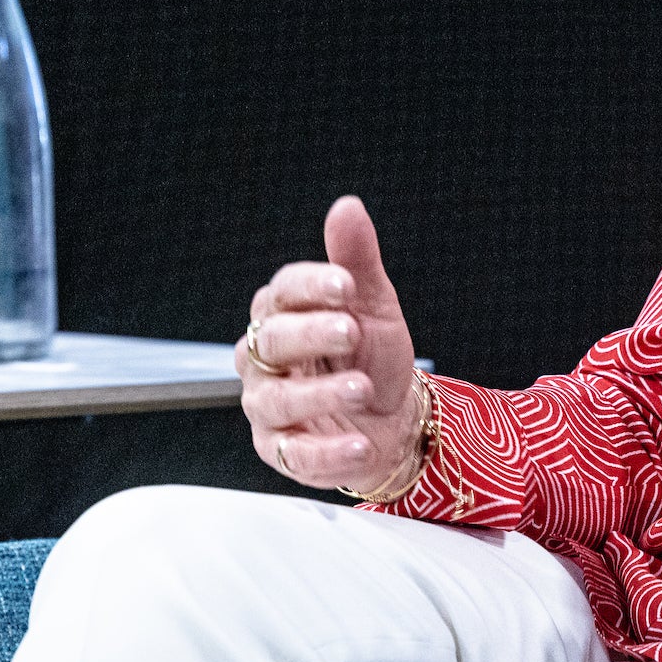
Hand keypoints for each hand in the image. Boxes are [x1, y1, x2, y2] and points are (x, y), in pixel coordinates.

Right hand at [238, 195, 423, 493]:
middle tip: (351, 331)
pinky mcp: (282, 450)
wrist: (395, 414)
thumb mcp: (374, 303)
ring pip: (277, 399)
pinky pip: (294, 454)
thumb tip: (347, 207)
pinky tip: (360, 443)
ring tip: (364, 388)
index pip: (282, 291)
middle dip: (310, 334)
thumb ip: (356, 259)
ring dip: (321, 393)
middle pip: (270, 341)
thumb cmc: (375, 355)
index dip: (311, 285)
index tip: (346, 284)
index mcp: (285, 314)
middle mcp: (266, 359)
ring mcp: (269, 406)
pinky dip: (327, 451)